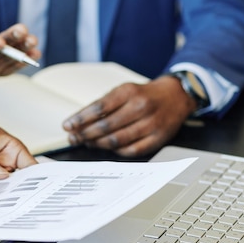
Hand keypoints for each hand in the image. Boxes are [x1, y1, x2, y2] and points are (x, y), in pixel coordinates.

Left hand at [62, 76, 196, 156]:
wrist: (176, 96)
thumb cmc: (143, 95)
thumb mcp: (123, 91)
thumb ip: (102, 105)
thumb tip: (78, 121)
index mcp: (129, 92)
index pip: (99, 108)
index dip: (80, 119)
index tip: (67, 125)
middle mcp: (141, 107)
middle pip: (106, 126)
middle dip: (85, 134)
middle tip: (73, 137)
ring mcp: (151, 124)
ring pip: (117, 140)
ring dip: (97, 143)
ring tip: (87, 142)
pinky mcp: (158, 139)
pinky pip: (131, 150)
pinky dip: (115, 151)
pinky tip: (106, 148)